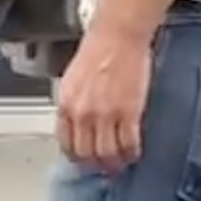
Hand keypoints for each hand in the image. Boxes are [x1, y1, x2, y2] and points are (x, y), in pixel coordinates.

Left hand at [57, 21, 153, 173]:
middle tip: (103, 166)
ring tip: (120, 163)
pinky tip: (134, 153)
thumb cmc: (98, 49)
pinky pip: (129, 144)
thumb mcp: (73, 79)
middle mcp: (82, 114)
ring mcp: (106, 115)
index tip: (83, 159)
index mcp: (66, 104)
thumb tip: (78, 125)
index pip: (66, 143)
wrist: (118, 34)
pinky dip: (132, 153)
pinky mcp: (128, 113)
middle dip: (95, 165)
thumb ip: (74, 104)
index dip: (76, 156)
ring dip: (114, 164)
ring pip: (108, 154)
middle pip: (86, 153)